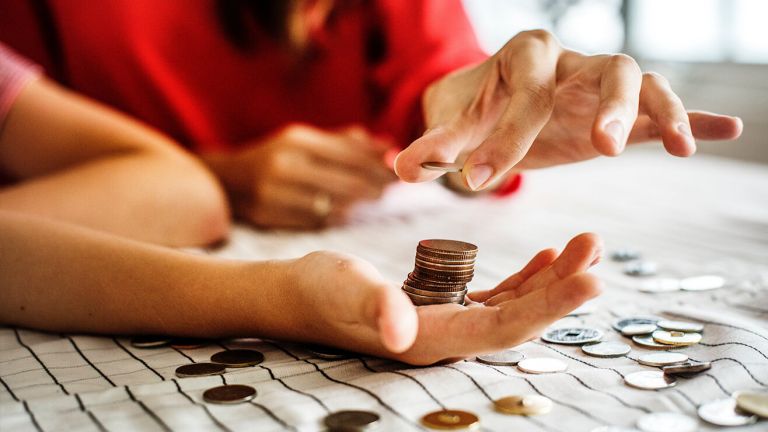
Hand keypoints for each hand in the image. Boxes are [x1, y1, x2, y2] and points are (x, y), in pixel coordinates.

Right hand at [205, 124, 395, 228]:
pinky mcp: (270, 216)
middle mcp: (285, 165)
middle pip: (346, 182)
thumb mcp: (306, 140)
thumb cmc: (277, 157)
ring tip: (372, 198)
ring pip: (333, 205)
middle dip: (374, 186)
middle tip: (391, 189)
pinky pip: (316, 221)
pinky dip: (336, 216)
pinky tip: (345, 211)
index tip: (397, 171)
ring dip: (358, 204)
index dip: (378, 165)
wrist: (228, 180)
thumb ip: (346, 142)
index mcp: (296, 141)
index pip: (349, 154)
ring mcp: (275, 193)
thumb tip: (389, 146)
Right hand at [284, 233, 601, 364]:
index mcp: (431, 340)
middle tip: (596, 249)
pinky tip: (546, 258)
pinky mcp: (443, 307)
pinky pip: (495, 296)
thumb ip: (375, 308)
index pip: (504, 329)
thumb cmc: (318, 290)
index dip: (550, 308)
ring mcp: (448, 324)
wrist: (299, 294)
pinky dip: (525, 277)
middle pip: (520, 318)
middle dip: (563, 288)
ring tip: (584, 246)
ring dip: (552, 279)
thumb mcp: (345, 290)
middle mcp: (448, 339)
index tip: (592, 281)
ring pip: (514, 306)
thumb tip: (401, 332)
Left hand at [395, 30, 743, 190]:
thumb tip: (400, 168)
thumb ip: (432, 147)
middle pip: (605, 68)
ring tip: (678, 147)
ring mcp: (598, 84)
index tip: (479, 181)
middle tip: (601, 149)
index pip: (525, 94)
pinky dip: (691, 118)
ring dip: (660, 111)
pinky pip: (662, 108)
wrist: (491, 105)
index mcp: (524, 57)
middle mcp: (569, 62)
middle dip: (607, 105)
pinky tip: (726, 131)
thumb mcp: (452, 127)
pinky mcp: (617, 111)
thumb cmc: (472, 112)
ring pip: (643, 82)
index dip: (503, 138)